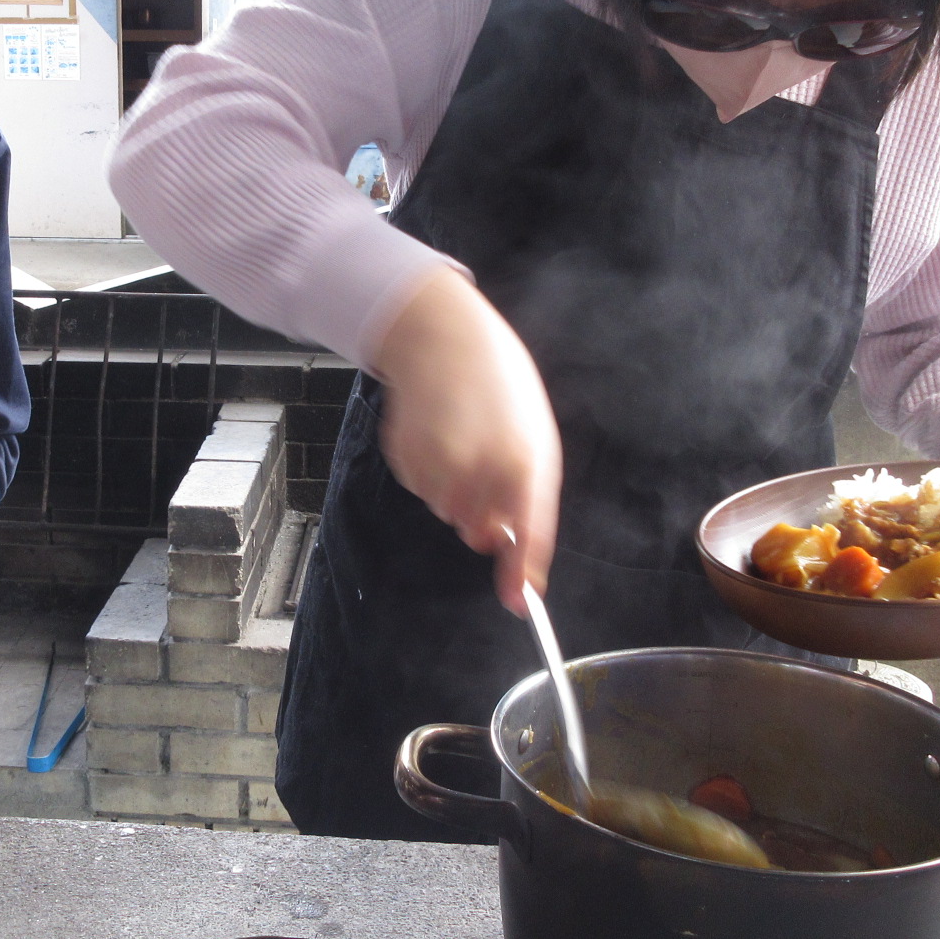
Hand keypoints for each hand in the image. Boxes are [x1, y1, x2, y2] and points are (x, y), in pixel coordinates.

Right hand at [371, 268, 561, 615]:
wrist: (443, 337)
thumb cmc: (500, 385)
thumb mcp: (535, 437)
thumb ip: (531, 498)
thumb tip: (511, 550)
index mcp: (520, 460)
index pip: (524, 533)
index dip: (519, 573)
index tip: (518, 601)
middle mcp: (476, 470)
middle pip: (479, 531)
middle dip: (487, 514)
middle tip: (490, 466)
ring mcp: (435, 466)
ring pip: (448, 512)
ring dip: (458, 490)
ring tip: (464, 439)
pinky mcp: (404, 460)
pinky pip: (423, 489)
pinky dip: (432, 472)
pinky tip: (440, 434)